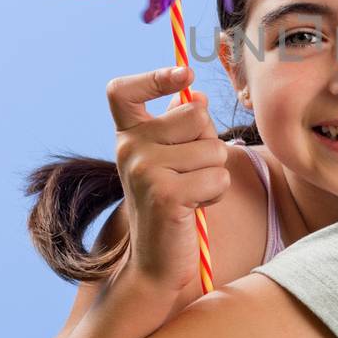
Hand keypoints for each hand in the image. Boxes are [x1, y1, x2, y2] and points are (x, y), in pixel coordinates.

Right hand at [107, 64, 230, 301]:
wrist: (155, 261)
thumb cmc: (171, 204)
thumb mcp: (171, 159)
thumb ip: (180, 125)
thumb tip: (198, 94)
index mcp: (127, 136)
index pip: (121, 91)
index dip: (154, 76)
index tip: (185, 75)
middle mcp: (129, 149)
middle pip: (196, 115)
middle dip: (208, 142)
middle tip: (190, 171)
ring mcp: (143, 171)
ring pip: (213, 149)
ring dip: (214, 173)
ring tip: (191, 192)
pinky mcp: (165, 195)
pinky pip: (217, 177)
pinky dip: (216, 193)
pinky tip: (194, 207)